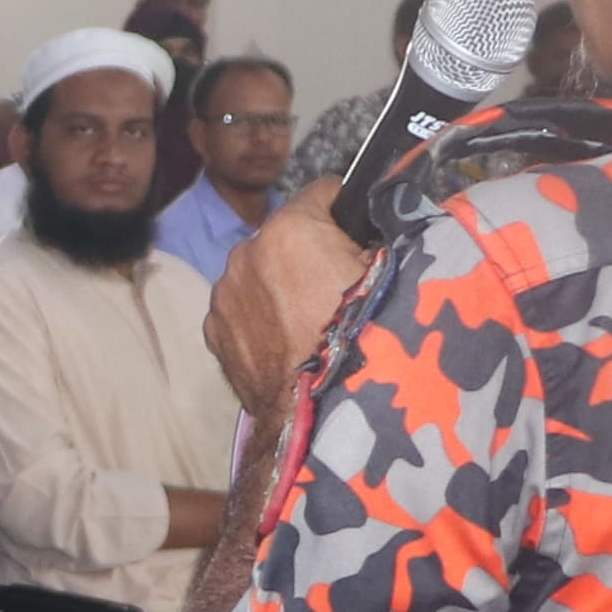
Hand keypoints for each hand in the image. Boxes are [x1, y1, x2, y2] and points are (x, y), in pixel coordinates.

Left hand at [203, 198, 361, 418]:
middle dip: (313, 253)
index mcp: (289, 230)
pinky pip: (244, 309)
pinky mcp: (215, 332)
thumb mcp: (396, 275)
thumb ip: (383, 236)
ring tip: (316, 324)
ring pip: (262, 273)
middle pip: (289, 236)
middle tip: (344, 291)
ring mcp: (225, 295)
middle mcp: (246, 253)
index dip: (349, 212)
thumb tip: (382, 223)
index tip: (362, 232)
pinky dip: (263, 319)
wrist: (322, 418)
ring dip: (284, 287)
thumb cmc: (366, 345)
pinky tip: (290, 344)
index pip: (324, 193)